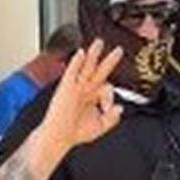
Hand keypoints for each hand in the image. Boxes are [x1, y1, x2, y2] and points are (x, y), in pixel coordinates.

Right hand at [39, 39, 123, 154]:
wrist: (60, 137)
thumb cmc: (76, 132)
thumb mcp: (100, 126)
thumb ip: (112, 118)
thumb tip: (120, 108)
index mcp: (93, 96)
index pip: (107, 87)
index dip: (110, 97)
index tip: (108, 109)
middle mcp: (86, 89)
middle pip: (100, 71)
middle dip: (109, 60)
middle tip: (118, 50)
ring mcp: (76, 87)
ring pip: (87, 67)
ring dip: (93, 54)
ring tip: (99, 43)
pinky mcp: (66, 88)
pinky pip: (71, 72)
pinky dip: (76, 62)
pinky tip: (81, 53)